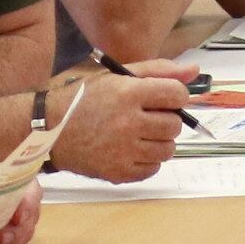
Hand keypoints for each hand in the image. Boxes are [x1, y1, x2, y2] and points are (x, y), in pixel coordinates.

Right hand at [42, 73, 185, 182]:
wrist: (49, 130)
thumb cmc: (84, 99)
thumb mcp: (116, 76)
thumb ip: (157, 71)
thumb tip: (195, 72)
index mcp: (128, 93)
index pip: (177, 95)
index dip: (174, 96)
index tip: (163, 98)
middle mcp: (128, 122)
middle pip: (175, 125)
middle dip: (166, 119)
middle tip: (147, 117)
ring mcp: (124, 151)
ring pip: (168, 149)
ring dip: (159, 141)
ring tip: (139, 134)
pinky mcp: (119, 172)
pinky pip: (153, 168)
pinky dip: (147, 160)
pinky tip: (131, 150)